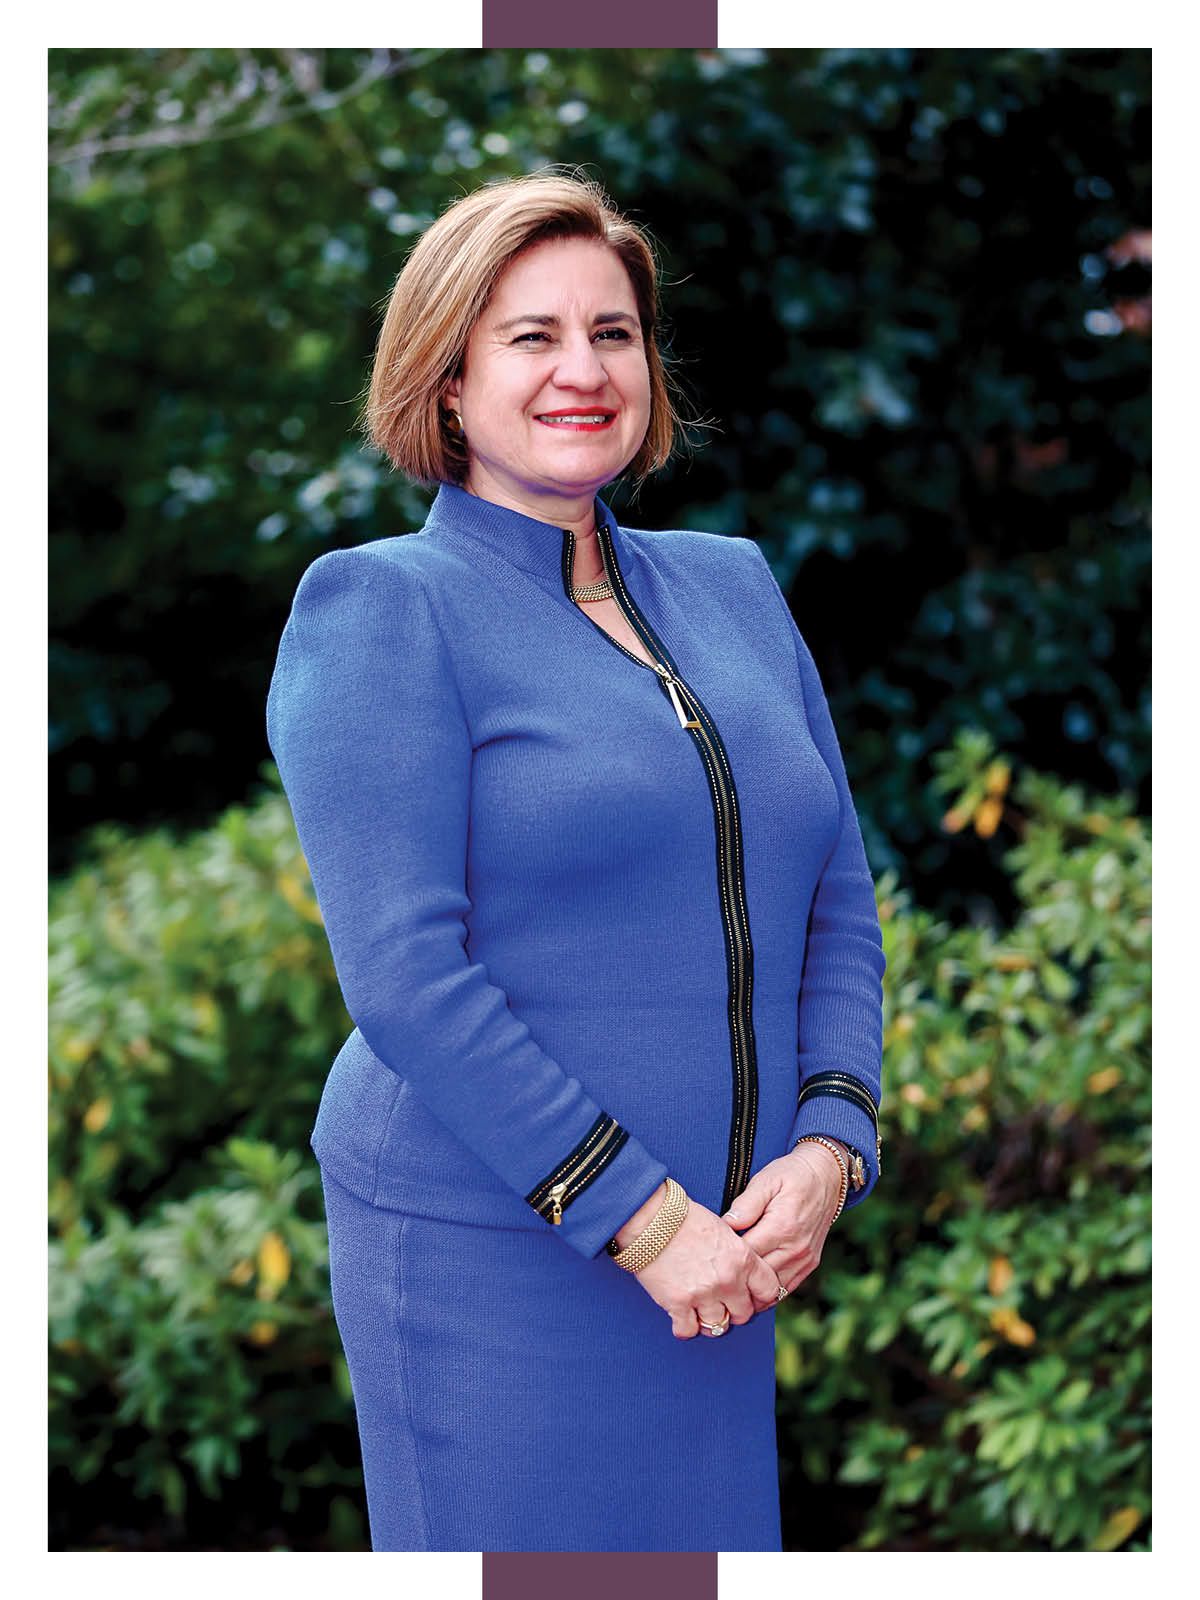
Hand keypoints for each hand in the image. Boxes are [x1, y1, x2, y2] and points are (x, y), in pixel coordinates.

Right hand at [617, 1184, 784, 1339]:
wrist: (651, 1218)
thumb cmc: (684, 1218)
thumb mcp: (722, 1230)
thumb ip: (737, 1255)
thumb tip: (743, 1274)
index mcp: (742, 1258)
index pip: (769, 1290)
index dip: (759, 1296)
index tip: (749, 1296)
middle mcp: (727, 1280)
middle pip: (743, 1314)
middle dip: (733, 1310)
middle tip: (721, 1303)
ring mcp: (703, 1294)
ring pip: (718, 1326)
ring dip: (709, 1321)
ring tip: (699, 1310)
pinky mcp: (678, 1303)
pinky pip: (688, 1330)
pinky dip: (684, 1326)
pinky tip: (680, 1316)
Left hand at [720, 1144, 844, 1295]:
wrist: (827, 1176)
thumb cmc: (792, 1175)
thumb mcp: (766, 1180)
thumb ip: (745, 1204)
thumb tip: (726, 1224)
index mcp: (782, 1227)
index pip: (745, 1255)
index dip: (725, 1257)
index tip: (709, 1254)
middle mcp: (795, 1248)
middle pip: (757, 1277)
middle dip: (735, 1278)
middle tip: (713, 1274)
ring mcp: (804, 1259)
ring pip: (772, 1289)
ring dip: (751, 1290)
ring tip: (729, 1286)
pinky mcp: (809, 1264)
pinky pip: (786, 1288)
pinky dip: (768, 1290)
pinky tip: (751, 1286)